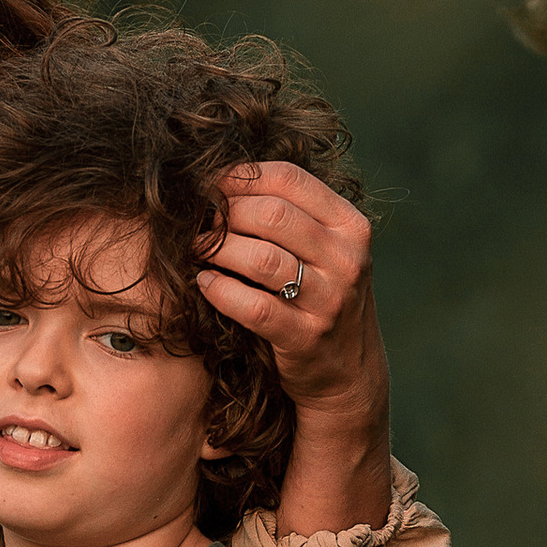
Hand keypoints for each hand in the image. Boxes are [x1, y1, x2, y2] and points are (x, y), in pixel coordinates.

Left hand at [195, 164, 391, 531]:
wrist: (348, 371)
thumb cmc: (320, 296)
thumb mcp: (323, 250)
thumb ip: (288, 215)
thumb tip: (218, 179)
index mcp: (351, 225)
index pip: (289, 179)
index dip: (239, 175)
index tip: (207, 183)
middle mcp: (347, 258)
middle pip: (271, 214)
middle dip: (224, 214)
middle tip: (196, 221)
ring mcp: (330, 299)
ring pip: (261, 259)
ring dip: (218, 251)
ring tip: (195, 250)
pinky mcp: (306, 337)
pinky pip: (253, 307)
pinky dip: (221, 292)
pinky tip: (205, 285)